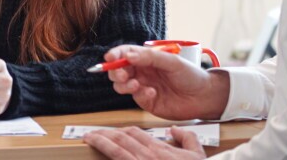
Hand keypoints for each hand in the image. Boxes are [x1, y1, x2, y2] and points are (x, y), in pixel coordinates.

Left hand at [84, 126, 205, 159]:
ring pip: (116, 147)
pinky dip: (104, 149)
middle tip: (92, 133)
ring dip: (100, 139)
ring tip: (89, 136)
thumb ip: (187, 138)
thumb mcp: (197, 156)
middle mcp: (148, 156)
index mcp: (160, 149)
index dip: (120, 131)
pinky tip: (95, 146)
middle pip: (122, 138)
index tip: (111, 132)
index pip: (135, 133)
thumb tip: (175, 129)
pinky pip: (117, 159)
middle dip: (105, 134)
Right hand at [105, 45, 228, 120]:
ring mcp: (142, 87)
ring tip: (137, 85)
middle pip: (118, 70)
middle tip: (122, 75)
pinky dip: (140, 95)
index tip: (109, 57)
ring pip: (121, 86)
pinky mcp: (146, 102)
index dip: (115, 54)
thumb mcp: (172, 61)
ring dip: (125, 85)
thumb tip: (128, 55)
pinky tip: (153, 93)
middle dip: (115, 72)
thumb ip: (150, 57)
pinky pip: (135, 98)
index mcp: (146, 58)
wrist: (204, 97)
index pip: (124, 53)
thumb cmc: (191, 75)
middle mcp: (141, 71)